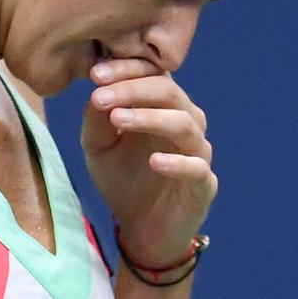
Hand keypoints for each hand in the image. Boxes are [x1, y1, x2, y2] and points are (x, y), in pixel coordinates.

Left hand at [81, 58, 216, 266]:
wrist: (140, 229)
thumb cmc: (123, 178)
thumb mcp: (99, 146)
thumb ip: (97, 119)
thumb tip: (96, 90)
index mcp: (163, 105)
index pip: (152, 73)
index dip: (125, 69)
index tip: (94, 74)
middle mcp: (186, 121)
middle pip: (168, 91)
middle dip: (132, 89)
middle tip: (100, 95)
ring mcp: (198, 152)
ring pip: (184, 123)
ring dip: (149, 117)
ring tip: (118, 119)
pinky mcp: (203, 184)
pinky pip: (197, 168)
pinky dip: (177, 162)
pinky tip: (154, 162)